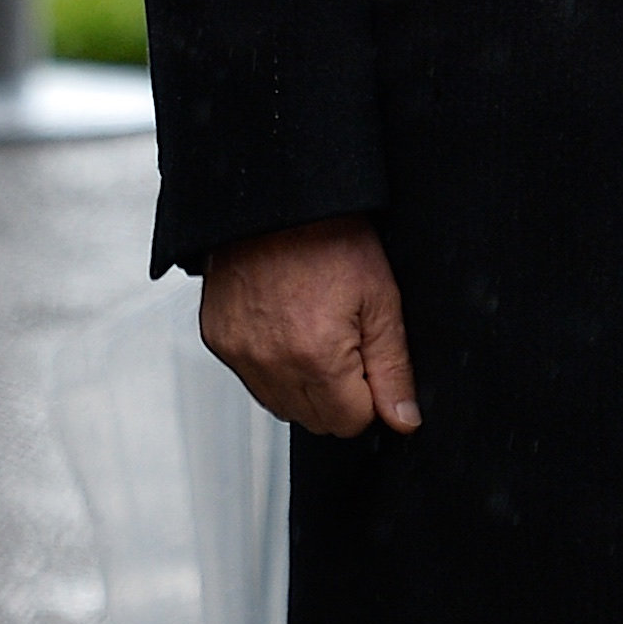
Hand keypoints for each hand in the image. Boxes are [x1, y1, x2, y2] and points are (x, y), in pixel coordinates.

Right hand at [202, 213, 419, 436]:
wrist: (277, 201)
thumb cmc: (329, 238)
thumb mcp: (381, 300)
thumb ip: (393, 369)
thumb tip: (403, 419)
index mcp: (317, 356)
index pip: (351, 422)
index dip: (369, 395)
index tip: (367, 359)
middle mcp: (271, 363)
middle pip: (317, 420)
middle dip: (339, 393)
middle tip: (343, 340)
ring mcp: (240, 354)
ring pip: (283, 406)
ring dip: (304, 385)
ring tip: (312, 332)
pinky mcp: (219, 340)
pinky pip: (253, 379)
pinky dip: (272, 365)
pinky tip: (285, 327)